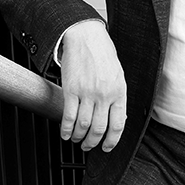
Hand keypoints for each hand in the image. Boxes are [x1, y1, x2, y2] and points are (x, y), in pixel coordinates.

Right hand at [59, 19, 126, 151]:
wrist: (86, 36)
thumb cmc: (103, 54)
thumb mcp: (118, 75)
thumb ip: (118, 97)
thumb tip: (116, 118)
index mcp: (119, 92)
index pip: (118, 125)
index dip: (112, 141)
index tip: (106, 147)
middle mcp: (104, 95)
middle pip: (99, 129)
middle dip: (92, 143)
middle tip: (88, 146)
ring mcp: (87, 93)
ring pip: (83, 126)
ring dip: (78, 137)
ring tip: (76, 140)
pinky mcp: (71, 90)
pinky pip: (69, 116)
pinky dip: (66, 129)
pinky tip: (65, 133)